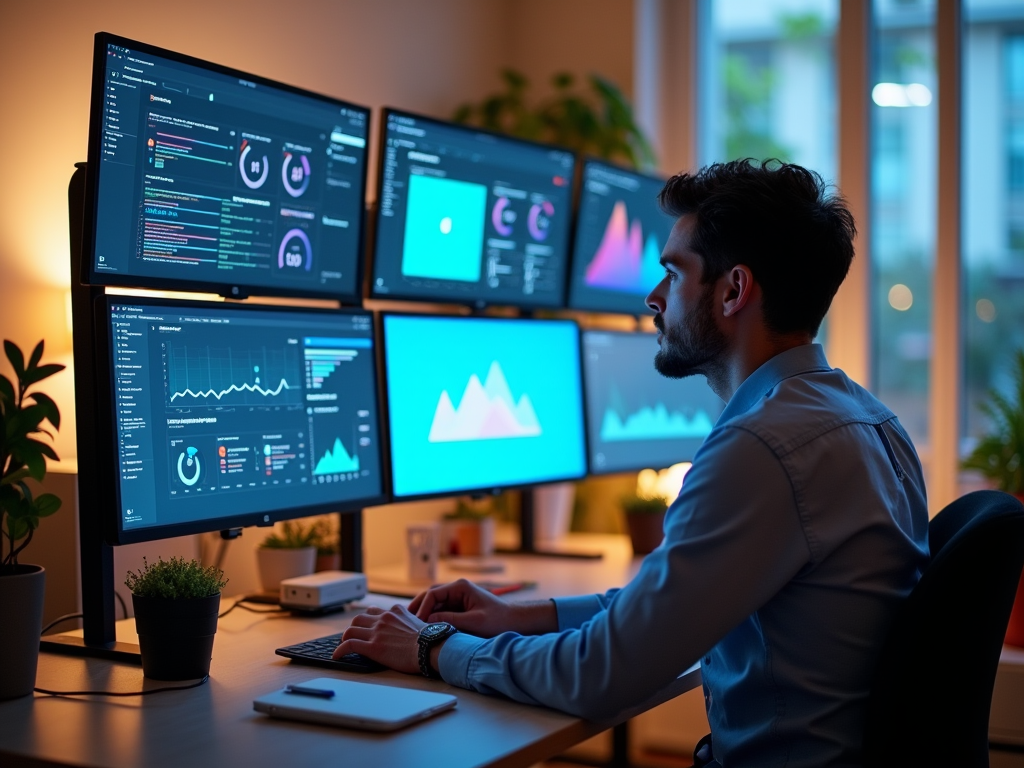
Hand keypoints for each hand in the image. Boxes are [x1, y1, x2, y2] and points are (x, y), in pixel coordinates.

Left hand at [333, 605, 423, 674]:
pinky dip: (340, 650)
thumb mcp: (419, 622)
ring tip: (344, 645)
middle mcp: (384, 618)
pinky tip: (337, 656)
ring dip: (345, 637)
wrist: (430, 648)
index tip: (366, 626)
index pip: (375, 611)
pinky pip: (349, 645)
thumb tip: (410, 629)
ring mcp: (377, 632)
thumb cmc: (430, 639)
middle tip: (354, 636)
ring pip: (351, 629)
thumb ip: (409, 622)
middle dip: (355, 627)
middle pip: (359, 618)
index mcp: (396, 611)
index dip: (368, 620)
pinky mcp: (372, 647)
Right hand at [409, 578, 557, 637]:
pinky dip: (431, 618)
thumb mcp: (473, 622)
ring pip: (433, 603)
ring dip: (423, 613)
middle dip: (418, 608)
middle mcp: (456, 588)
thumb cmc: (498, 621)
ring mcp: (457, 597)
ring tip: (411, 627)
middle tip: (406, 622)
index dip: (422, 608)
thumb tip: (428, 621)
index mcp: (460, 587)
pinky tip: (424, 629)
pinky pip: (440, 610)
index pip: (433, 593)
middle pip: (430, 596)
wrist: (514, 622)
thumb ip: (450, 620)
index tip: (417, 623)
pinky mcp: (458, 606)